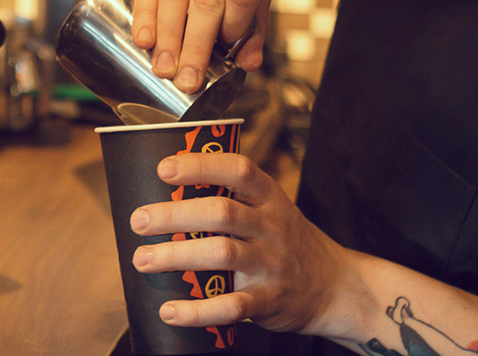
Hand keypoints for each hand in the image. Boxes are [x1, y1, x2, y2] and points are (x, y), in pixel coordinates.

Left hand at [128, 150, 359, 336]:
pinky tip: (170, 310)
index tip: (164, 169)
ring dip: (176, 256)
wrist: (338, 288)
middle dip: (174, 215)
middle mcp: (272, 227)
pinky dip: (197, 310)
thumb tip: (165, 193)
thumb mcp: (272, 210)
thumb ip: (232, 200)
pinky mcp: (270, 300)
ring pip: (221, 254)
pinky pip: (232, 306)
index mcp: (269, 198)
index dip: (200, 166)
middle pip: (220, 213)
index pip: (237, 170)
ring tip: (143, 260)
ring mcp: (272, 264)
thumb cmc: (288, 242)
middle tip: (139, 220)